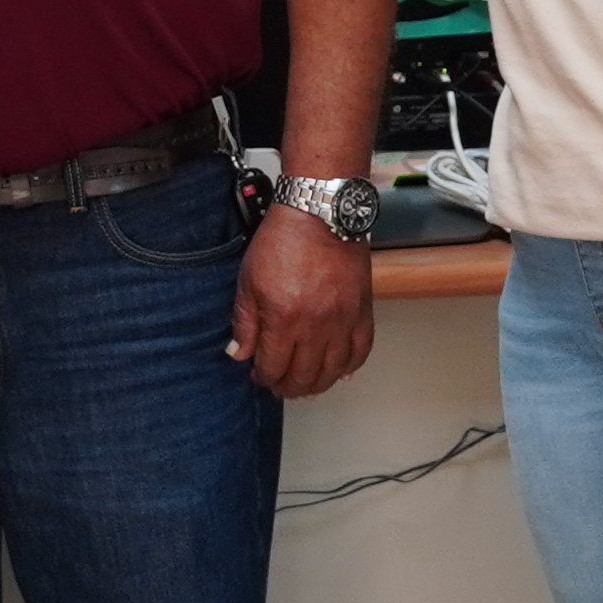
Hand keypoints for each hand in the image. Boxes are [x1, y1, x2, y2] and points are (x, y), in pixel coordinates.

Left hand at [232, 213, 372, 398]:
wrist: (320, 214)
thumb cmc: (282, 241)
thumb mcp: (248, 280)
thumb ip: (244, 322)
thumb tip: (240, 354)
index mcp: (283, 319)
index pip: (273, 367)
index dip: (263, 377)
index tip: (258, 374)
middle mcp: (315, 327)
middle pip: (303, 376)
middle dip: (287, 387)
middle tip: (280, 385)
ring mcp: (342, 321)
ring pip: (332, 372)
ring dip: (317, 384)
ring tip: (305, 384)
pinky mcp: (362, 312)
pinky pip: (360, 352)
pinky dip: (350, 367)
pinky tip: (338, 371)